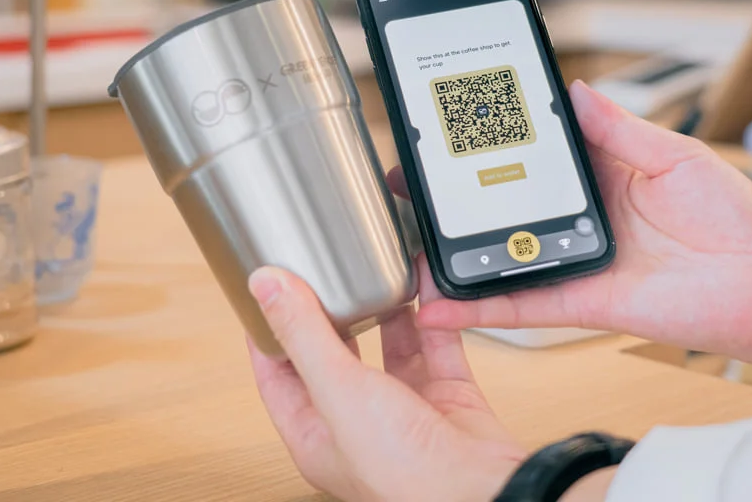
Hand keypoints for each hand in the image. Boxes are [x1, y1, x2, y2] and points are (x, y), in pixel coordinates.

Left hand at [247, 264, 525, 501]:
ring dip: (384, 310)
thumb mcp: (339, 391)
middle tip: (324, 271)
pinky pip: (438, 346)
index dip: (271, 331)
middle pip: (335, 356)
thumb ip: (303, 335)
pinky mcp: (449, 399)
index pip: (278, 376)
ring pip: (389, 348)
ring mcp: (406, 411)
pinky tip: (428, 289)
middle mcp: (359, 424)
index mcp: (316, 435)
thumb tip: (265, 286)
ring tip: (375, 272)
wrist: (486, 491)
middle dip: (330, 312)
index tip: (270, 286)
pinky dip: (435, 316)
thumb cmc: (405, 471)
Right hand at [402, 81, 751, 364]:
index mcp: (600, 173)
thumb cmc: (736, 222)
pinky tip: (439, 301)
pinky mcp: (579, 302)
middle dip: (452, 196)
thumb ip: (619, 127)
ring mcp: (574, 260)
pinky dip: (477, 305)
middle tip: (406, 184)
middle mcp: (579, 216)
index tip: (449, 128)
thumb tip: (573, 89)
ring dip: (451, 253)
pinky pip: (519, 302)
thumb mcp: (677, 156)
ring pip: (499, 254)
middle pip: (501, 204)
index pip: (531, 154)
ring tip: (405, 243)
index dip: (490, 143)